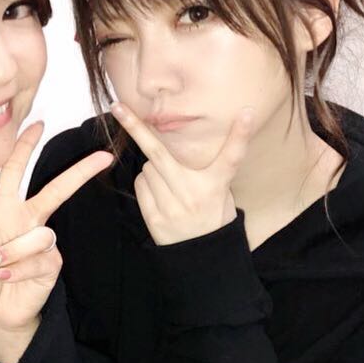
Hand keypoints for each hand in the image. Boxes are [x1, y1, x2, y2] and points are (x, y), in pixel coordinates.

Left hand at [0, 121, 112, 362]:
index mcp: (1, 211)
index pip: (13, 173)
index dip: (23, 148)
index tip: (37, 124)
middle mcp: (25, 221)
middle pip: (56, 190)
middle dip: (79, 172)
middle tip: (104, 155)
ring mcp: (42, 241)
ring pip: (41, 235)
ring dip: (15, 253)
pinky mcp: (53, 262)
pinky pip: (43, 259)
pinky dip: (22, 271)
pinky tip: (9, 279)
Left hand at [111, 102, 254, 246]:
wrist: (202, 255)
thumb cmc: (212, 214)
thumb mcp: (221, 189)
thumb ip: (211, 166)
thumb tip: (197, 139)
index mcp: (216, 185)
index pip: (231, 157)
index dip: (240, 134)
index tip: (246, 112)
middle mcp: (194, 194)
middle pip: (159, 154)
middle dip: (136, 128)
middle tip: (118, 108)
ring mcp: (172, 207)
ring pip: (146, 168)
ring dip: (152, 168)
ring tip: (169, 183)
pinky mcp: (155, 218)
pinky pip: (141, 185)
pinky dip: (146, 183)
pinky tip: (160, 194)